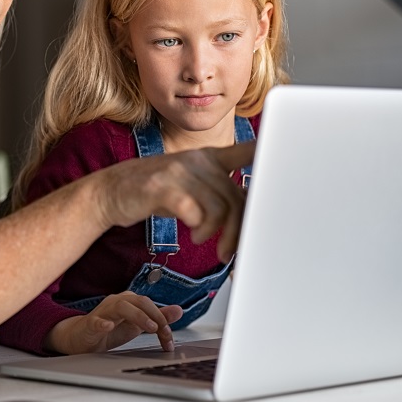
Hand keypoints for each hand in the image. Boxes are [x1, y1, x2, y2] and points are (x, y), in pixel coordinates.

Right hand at [44, 292, 183, 353]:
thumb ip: (157, 318)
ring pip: (121, 307)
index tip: (169, 339)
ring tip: (150, 328)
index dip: (163, 320)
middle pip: (139, 301)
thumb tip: (179, 310)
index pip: (150, 305)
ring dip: (138, 316)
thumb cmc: (109, 330)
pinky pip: (95, 321)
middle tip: (164, 333)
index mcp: (128, 302)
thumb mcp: (137, 325)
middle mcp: (116, 303)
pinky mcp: (90, 325)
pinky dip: (102, 323)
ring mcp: (102, 312)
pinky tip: (108, 326)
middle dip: (155, 317)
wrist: (81, 338)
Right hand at [95, 142, 255, 261]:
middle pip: (236, 196)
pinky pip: (196, 212)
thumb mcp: (187, 183)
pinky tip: (193, 234)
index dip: (270, 152)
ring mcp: (179, 171)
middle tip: (231, 250)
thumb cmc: (152, 191)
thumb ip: (216, 190)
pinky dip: (200, 228)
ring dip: (219, 233)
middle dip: (239, 229)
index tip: (291, 155)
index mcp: (206, 158)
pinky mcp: (163, 187)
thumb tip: (248, 211)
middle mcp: (196, 160)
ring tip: (207, 242)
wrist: (109, 191)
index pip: (245, 150)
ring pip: (220, 207)